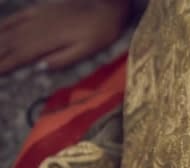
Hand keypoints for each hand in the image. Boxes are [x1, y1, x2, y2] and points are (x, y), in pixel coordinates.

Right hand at [0, 0, 129, 74]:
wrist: (107, 5)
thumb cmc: (101, 31)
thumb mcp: (88, 50)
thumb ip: (65, 59)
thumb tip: (40, 68)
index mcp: (49, 42)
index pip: (21, 57)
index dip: (5, 65)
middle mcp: (38, 28)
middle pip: (10, 44)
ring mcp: (38, 17)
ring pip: (10, 31)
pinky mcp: (40, 9)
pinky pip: (16, 17)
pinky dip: (3, 25)